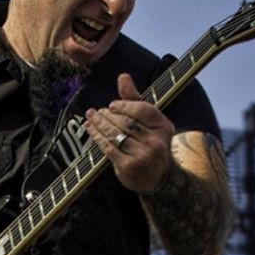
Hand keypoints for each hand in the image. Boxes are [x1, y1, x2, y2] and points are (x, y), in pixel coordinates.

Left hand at [85, 72, 174, 194]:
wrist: (157, 178)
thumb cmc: (150, 144)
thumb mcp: (149, 123)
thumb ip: (135, 99)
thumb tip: (123, 76)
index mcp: (164, 127)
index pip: (143, 110)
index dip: (124, 105)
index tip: (111, 105)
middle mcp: (156, 142)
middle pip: (127, 122)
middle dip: (108, 115)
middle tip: (97, 112)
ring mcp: (143, 156)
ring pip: (116, 134)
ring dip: (100, 124)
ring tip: (91, 117)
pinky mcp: (129, 167)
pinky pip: (108, 147)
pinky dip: (97, 136)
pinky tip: (90, 129)